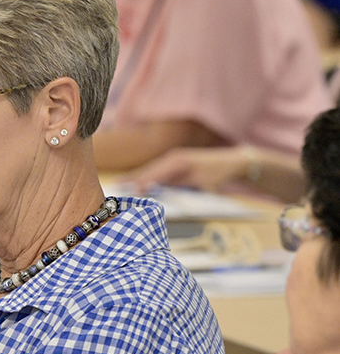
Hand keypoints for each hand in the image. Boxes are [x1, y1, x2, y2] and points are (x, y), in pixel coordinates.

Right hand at [122, 147, 248, 193]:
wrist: (236, 162)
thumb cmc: (221, 174)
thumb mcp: (204, 183)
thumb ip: (182, 188)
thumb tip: (165, 195)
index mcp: (178, 162)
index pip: (154, 174)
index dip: (141, 182)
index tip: (129, 191)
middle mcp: (172, 158)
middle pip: (148, 171)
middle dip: (132, 180)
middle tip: (116, 189)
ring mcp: (173, 160)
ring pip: (150, 171)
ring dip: (136, 178)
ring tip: (119, 185)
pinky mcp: (175, 164)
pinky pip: (156, 172)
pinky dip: (145, 177)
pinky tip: (136, 183)